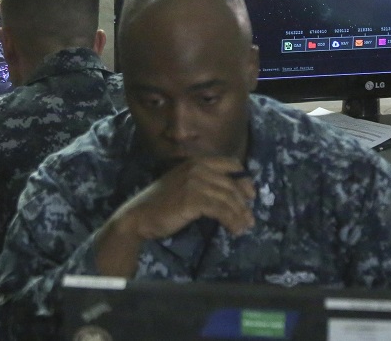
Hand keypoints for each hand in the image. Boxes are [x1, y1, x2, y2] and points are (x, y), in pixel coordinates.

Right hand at [95, 157, 255, 276]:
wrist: (139, 215)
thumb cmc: (162, 203)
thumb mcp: (185, 185)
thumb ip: (206, 183)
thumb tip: (234, 193)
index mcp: (197, 161)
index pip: (231, 163)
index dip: (243, 179)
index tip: (250, 195)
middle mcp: (198, 168)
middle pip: (232, 185)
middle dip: (244, 204)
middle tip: (250, 220)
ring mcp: (195, 182)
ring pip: (228, 199)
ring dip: (240, 215)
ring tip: (244, 228)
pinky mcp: (193, 199)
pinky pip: (221, 210)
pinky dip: (231, 221)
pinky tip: (234, 230)